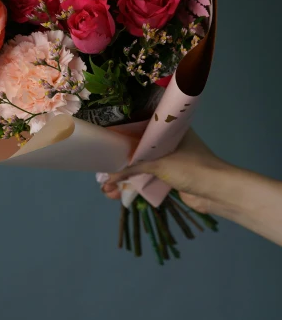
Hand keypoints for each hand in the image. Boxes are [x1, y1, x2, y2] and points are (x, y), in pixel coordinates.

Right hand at [102, 128, 226, 212]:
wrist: (218, 192)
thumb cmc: (192, 168)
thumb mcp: (160, 164)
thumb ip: (134, 169)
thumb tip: (108, 179)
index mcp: (169, 129)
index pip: (141, 126)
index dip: (122, 133)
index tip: (105, 139)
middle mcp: (168, 142)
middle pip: (138, 148)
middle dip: (120, 159)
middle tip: (101, 166)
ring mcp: (169, 160)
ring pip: (141, 165)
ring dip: (125, 176)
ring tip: (105, 187)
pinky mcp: (170, 178)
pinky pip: (147, 178)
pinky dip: (134, 185)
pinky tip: (118, 193)